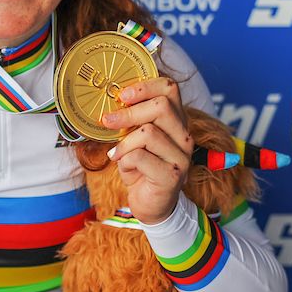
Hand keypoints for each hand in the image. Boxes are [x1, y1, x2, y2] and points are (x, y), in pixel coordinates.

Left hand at [101, 77, 192, 224]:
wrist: (152, 205)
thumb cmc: (141, 168)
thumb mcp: (134, 140)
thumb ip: (130, 122)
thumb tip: (109, 104)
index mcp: (176, 121)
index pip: (170, 88)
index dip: (145, 86)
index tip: (122, 95)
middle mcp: (184, 135)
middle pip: (161, 106)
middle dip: (129, 112)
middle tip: (107, 120)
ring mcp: (181, 156)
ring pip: (148, 132)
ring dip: (124, 142)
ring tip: (116, 153)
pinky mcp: (172, 176)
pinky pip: (140, 156)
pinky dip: (124, 159)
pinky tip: (123, 166)